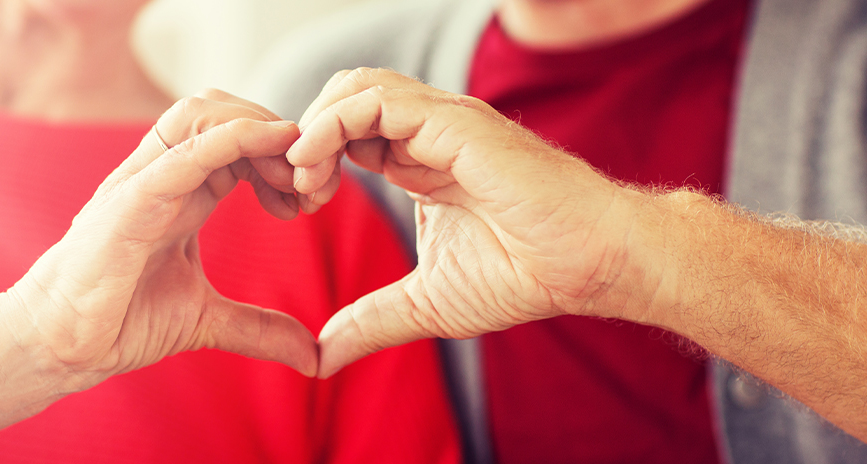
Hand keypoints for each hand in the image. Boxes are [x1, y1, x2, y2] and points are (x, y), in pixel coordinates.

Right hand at [1, 90, 316, 393]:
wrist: (61, 345)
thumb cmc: (118, 320)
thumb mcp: (206, 320)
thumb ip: (259, 328)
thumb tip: (313, 356)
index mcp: (183, 191)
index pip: (239, 138)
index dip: (283, 155)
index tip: (313, 197)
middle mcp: (164, 174)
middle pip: (225, 109)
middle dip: (278, 134)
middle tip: (312, 184)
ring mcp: (144, 181)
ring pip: (202, 112)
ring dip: (260, 128)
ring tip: (292, 175)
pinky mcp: (129, 201)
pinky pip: (183, 151)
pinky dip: (232, 137)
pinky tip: (269, 145)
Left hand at [288, 69, 660, 376]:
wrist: (588, 265)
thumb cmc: (524, 275)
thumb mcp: (425, 304)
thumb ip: (371, 322)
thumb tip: (321, 358)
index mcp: (416, 160)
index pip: (346, 132)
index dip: (312, 160)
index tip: (298, 205)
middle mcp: (425, 132)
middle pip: (342, 97)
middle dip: (305, 137)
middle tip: (296, 190)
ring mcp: (440, 122)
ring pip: (355, 87)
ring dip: (314, 127)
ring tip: (303, 177)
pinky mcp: (454, 124)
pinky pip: (376, 101)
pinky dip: (332, 124)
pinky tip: (317, 167)